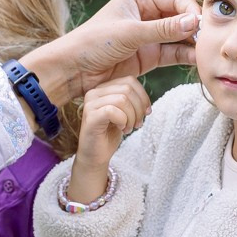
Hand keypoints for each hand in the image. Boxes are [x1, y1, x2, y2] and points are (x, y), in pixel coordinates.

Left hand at [18, 0, 198, 106]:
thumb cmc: (93, 43)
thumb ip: (162, 29)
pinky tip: (197, 60)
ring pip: (179, 37)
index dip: (190, 10)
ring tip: (207, 51)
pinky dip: (185, 56)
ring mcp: (150, 36)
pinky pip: (173, 53)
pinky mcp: (150, 56)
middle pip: (181, 17)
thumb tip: (193, 23)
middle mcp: (147, 14)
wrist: (73, 70)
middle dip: (195, 27)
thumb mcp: (129, 33)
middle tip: (209, 39)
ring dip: (193, 43)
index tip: (199, 25)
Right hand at [67, 77, 150, 201]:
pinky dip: (123, 121)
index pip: (129, 80)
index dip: (143, 96)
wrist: (95, 155)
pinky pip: (113, 111)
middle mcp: (94, 92)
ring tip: (128, 128)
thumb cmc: (109, 134)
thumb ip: (131, 100)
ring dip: (131, 117)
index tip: (147, 113)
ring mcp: (90, 104)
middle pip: (127, 89)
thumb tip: (145, 99)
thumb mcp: (124, 113)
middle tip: (137, 124)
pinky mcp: (90, 117)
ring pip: (122, 99)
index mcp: (103, 88)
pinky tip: (121, 129)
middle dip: (139, 108)